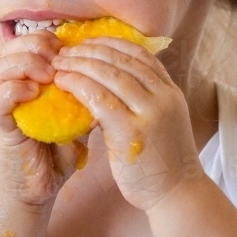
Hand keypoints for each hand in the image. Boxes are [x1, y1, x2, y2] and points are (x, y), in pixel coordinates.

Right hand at [0, 29, 88, 208]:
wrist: (42, 185)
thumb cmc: (60, 148)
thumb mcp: (79, 115)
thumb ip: (86, 93)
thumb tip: (111, 71)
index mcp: (31, 78)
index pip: (31, 41)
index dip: (49, 38)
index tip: (73, 48)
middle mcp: (13, 85)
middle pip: (12, 47)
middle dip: (36, 45)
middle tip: (59, 57)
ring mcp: (5, 104)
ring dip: (25, 64)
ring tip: (48, 74)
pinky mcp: (1, 125)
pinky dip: (14, 91)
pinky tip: (34, 93)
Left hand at [51, 37, 202, 211]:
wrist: (177, 195)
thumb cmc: (163, 162)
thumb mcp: (161, 121)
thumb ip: (143, 100)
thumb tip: (111, 81)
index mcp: (170, 92)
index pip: (141, 55)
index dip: (112, 44)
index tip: (89, 42)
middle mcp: (164, 97)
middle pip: (123, 60)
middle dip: (91, 51)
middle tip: (66, 51)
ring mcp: (149, 113)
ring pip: (110, 75)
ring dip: (81, 64)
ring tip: (60, 63)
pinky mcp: (131, 131)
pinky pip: (100, 99)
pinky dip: (79, 85)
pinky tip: (64, 83)